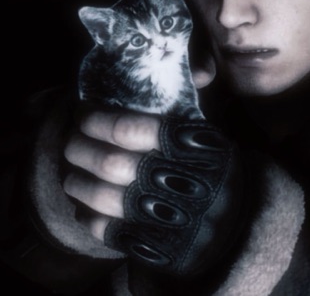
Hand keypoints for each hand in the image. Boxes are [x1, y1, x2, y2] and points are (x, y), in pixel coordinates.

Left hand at [64, 53, 216, 240]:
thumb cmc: (216, 169)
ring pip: (104, 197)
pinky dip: (88, 218)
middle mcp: (173, 178)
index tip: (83, 113)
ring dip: (78, 183)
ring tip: (71, 174)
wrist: (237, 219)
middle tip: (70, 141)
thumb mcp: (210, 134)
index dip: (97, 120)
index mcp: (188, 146)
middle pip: (110, 162)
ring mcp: (162, 214)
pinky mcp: (153, 242)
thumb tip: (199, 70)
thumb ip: (193, 103)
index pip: (129, 129)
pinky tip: (84, 207)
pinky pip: (109, 232)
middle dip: (80, 149)